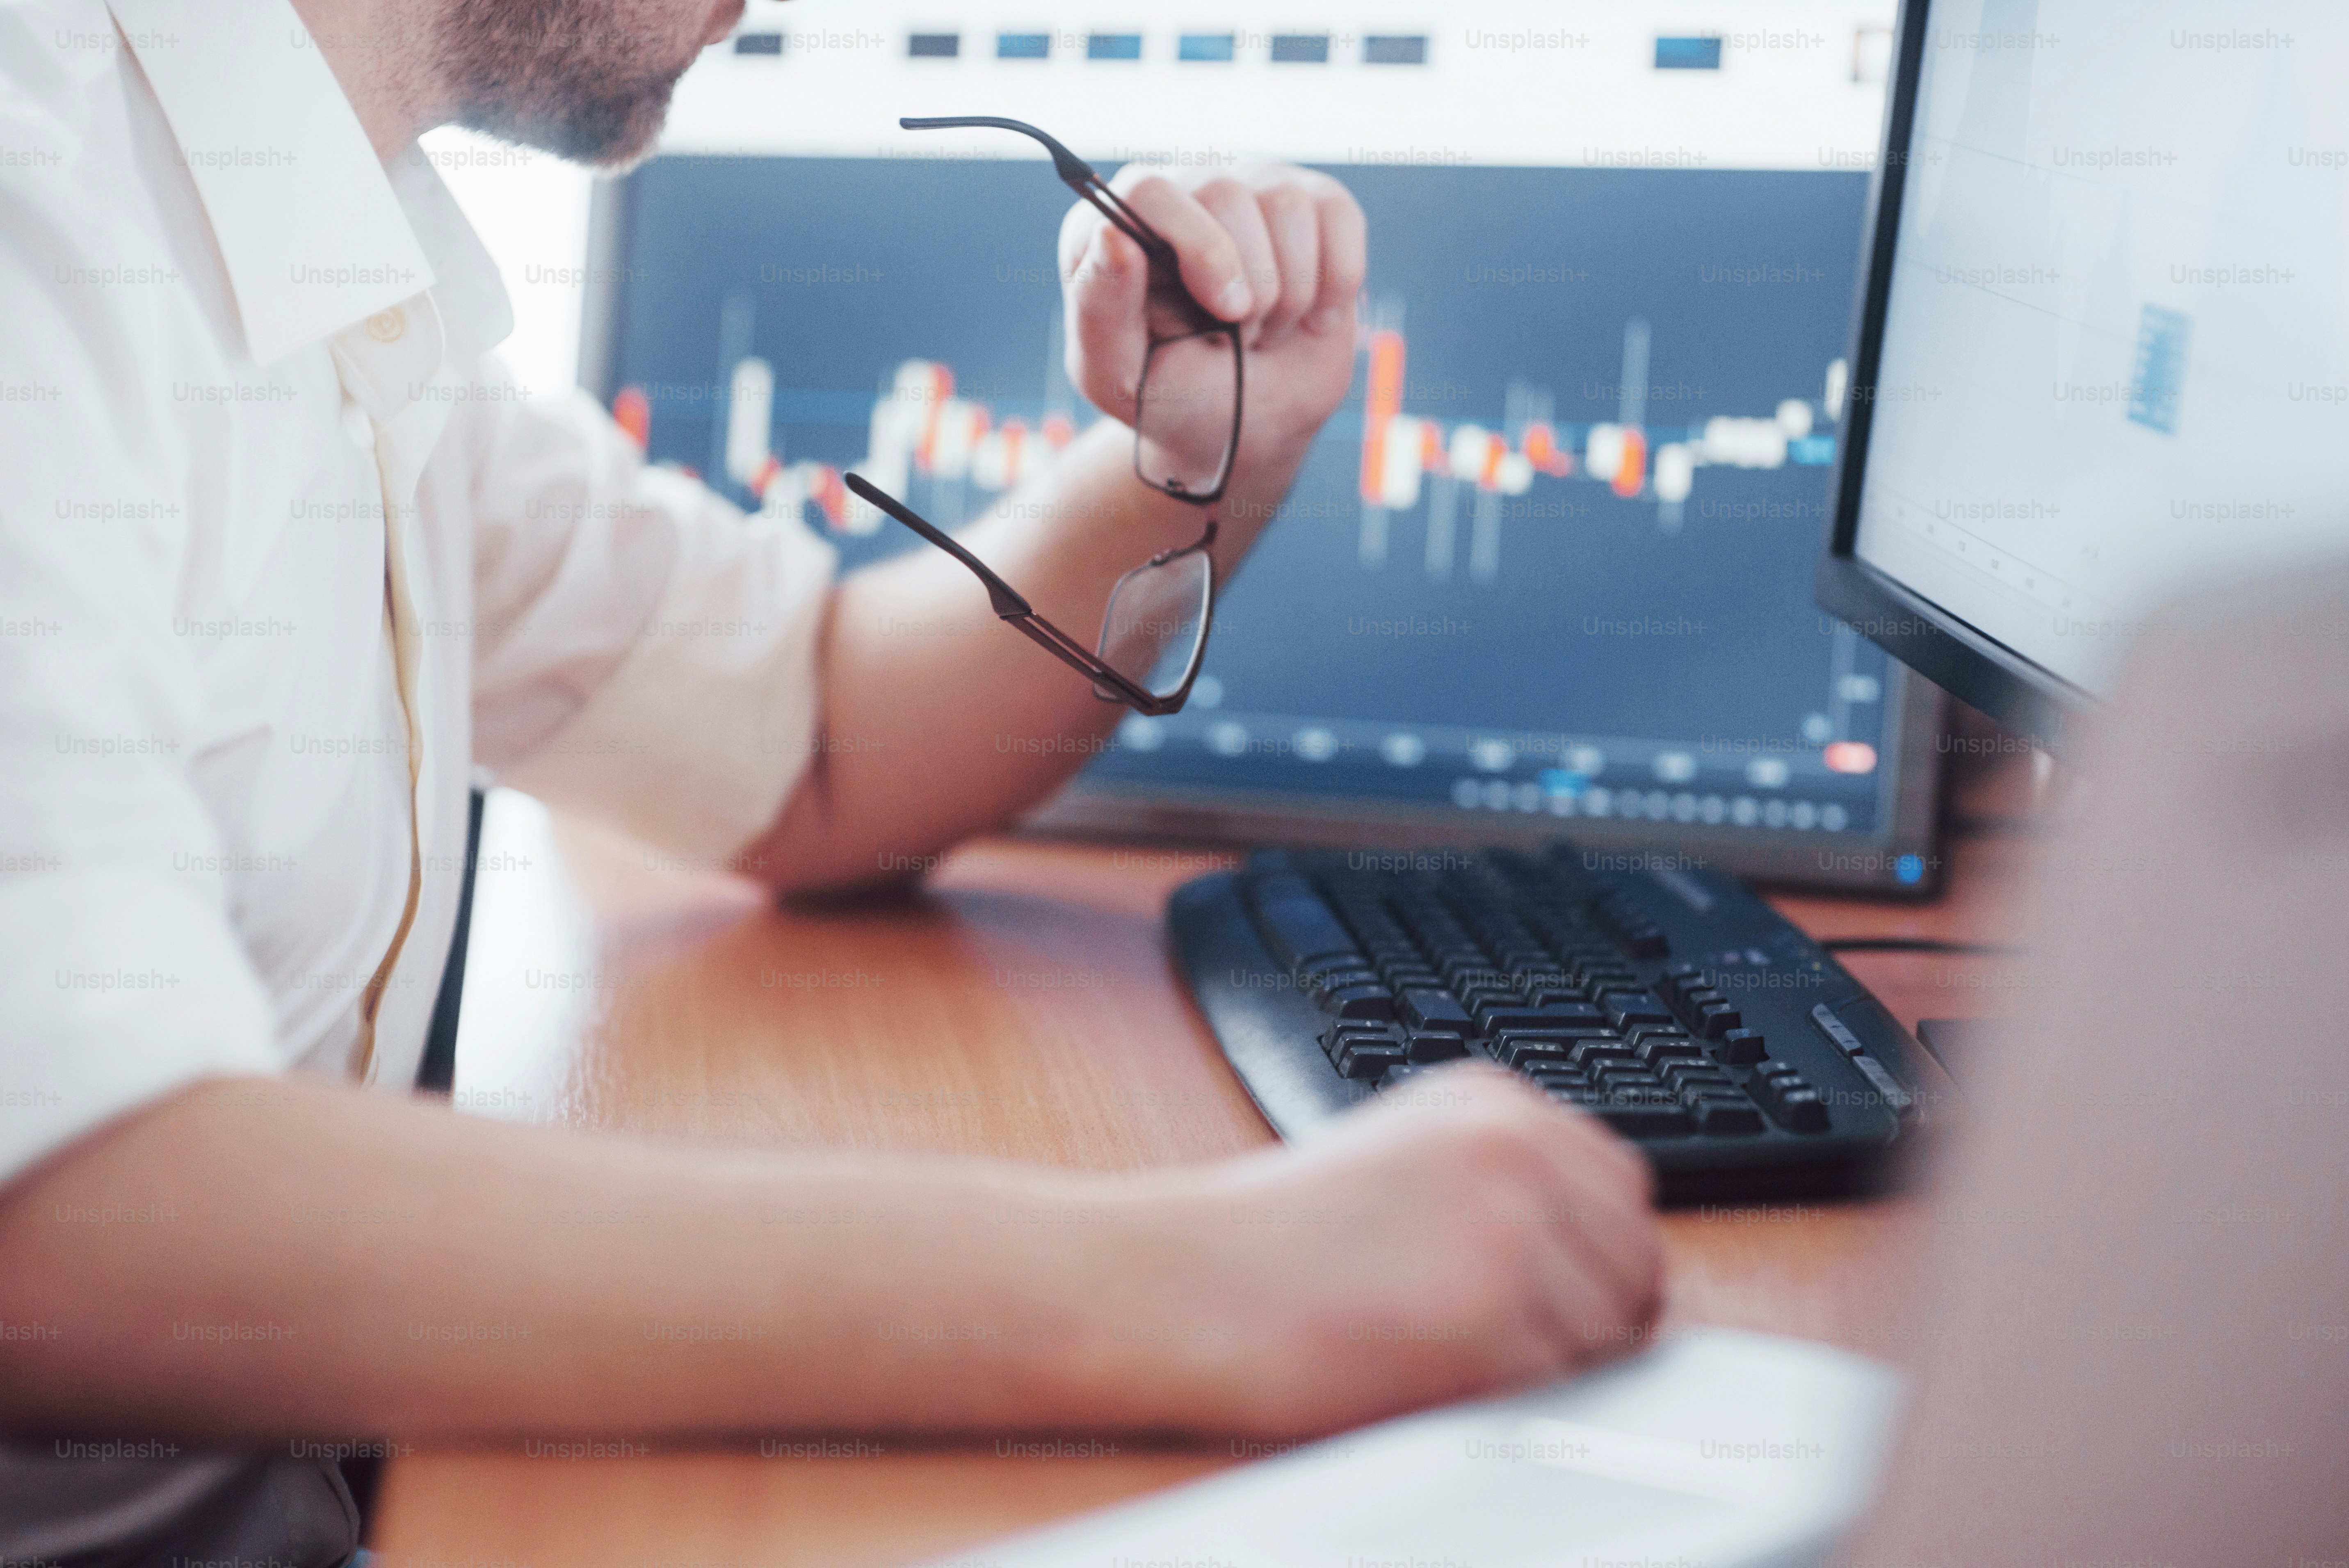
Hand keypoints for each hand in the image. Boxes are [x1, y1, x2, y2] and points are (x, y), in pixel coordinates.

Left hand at [1059, 162, 1365, 478]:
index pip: (1150, 192)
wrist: (1251, 425)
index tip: (1225, 311)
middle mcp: (1181, 193)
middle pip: (1227, 194)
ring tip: (1267, 329)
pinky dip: (1336, 283)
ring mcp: (1249, 190)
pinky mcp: (1311, 205)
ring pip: (1288, 205)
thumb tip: (1111, 234)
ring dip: (1291, 293)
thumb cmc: (1176, 397)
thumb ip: (1100, 308)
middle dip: (1249, 288)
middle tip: (1238, 339)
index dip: (1199, 246)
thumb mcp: (1120, 374)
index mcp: (1116, 227)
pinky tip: (1312, 317)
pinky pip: (1339, 218)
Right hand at [1091, 1063, 1663, 1438]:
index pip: (1620, 1189)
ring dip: (1557, 1362)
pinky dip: (1520, 1401)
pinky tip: (1442, 1378)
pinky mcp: (1496, 1313)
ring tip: (1458, 1355)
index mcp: (1495, 1102)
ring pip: (1612, 1332)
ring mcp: (1511, 1228)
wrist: (1186, 1282)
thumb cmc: (1270, 1238)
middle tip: (1510, 1343)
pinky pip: (1566, 1387)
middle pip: (1634, 1260)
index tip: (1556, 1295)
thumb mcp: (1399, 1157)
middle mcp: (1517, 1148)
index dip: (1594, 1258)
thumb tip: (1590, 1254)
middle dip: (1591, 1314)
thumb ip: (1498, 1180)